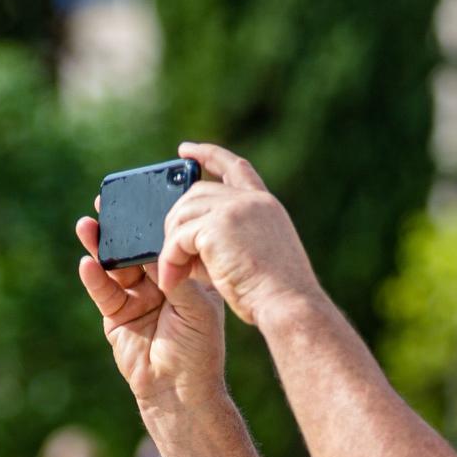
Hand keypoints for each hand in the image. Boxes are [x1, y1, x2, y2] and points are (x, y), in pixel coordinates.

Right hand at [75, 217, 225, 411]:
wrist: (180, 390)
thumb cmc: (199, 349)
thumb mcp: (197, 305)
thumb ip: (175, 275)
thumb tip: (155, 245)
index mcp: (185, 275)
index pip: (166, 241)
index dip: (153, 221)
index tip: (140, 198)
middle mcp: (160, 283)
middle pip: (136, 248)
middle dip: (121, 227)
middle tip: (105, 203)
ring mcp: (136, 297)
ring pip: (115, 266)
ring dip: (101, 246)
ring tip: (87, 226)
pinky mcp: (116, 315)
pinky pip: (103, 291)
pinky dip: (94, 277)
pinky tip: (87, 263)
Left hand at [158, 142, 323, 327]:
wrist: (288, 305)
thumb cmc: (273, 294)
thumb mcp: (251, 256)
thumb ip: (222, 240)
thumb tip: (184, 242)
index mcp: (264, 205)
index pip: (234, 167)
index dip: (208, 155)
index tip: (186, 151)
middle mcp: (251, 200)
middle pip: (196, 193)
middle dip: (176, 219)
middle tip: (168, 251)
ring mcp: (235, 209)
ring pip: (183, 215)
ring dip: (171, 246)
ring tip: (171, 274)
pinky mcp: (218, 226)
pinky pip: (178, 238)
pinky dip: (170, 260)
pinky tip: (171, 280)